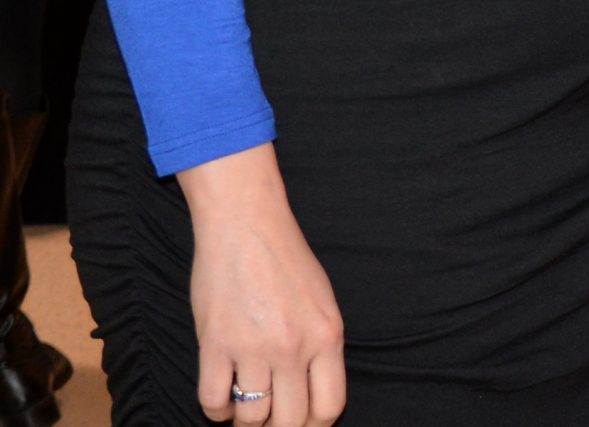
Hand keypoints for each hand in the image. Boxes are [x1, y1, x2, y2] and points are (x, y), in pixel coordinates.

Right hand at [180, 146, 346, 426]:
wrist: (247, 227)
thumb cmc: (287, 262)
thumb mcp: (322, 303)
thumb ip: (320, 348)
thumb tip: (311, 395)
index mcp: (328, 336)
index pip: (329, 408)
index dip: (314, 426)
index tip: (302, 423)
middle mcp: (294, 347)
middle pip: (289, 421)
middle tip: (270, 419)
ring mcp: (253, 348)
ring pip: (251, 417)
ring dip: (245, 419)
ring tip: (244, 406)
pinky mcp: (215, 344)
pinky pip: (213, 401)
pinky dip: (216, 410)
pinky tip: (221, 399)